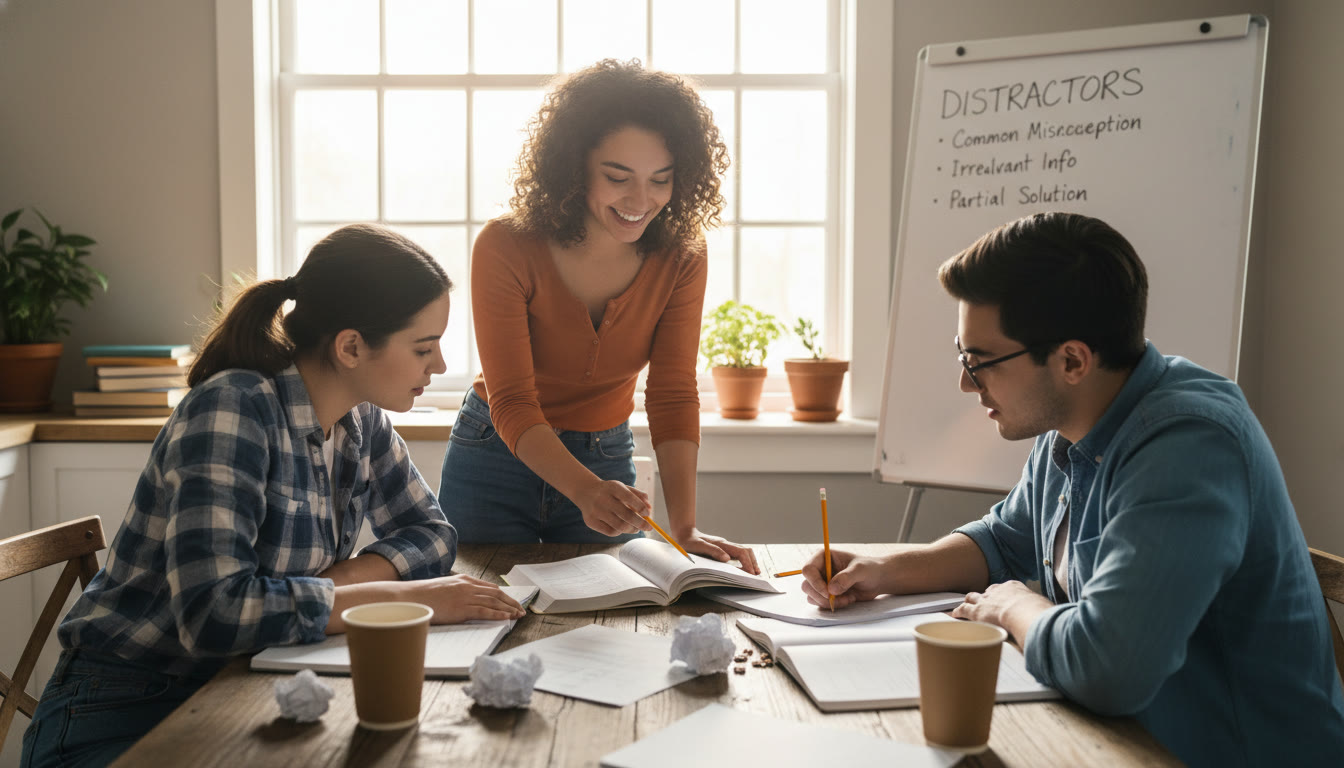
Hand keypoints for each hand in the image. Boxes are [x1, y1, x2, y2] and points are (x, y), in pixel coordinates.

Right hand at [408, 574, 526, 623]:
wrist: (411, 596)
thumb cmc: (424, 594)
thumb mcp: (444, 587)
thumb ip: (457, 590)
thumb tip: (464, 599)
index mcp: (464, 580)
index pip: (490, 586)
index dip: (503, 594)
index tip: (512, 601)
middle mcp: (468, 586)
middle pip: (496, 593)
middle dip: (511, 601)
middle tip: (521, 609)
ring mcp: (465, 597)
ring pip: (493, 602)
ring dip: (509, 609)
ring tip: (519, 615)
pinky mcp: (461, 609)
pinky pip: (484, 611)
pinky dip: (498, 614)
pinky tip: (507, 617)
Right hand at [575, 479, 652, 536]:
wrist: (586, 492)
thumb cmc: (610, 492)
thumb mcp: (623, 488)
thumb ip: (638, 496)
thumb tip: (649, 508)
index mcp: (613, 487)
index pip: (629, 498)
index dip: (641, 507)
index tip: (648, 513)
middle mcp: (603, 498)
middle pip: (626, 515)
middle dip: (640, 523)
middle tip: (648, 527)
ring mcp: (595, 511)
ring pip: (620, 526)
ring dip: (632, 529)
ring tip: (636, 528)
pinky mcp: (591, 521)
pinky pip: (611, 532)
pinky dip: (620, 532)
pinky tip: (622, 528)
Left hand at [679, 529, 758, 574]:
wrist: (684, 534)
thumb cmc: (690, 541)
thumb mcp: (699, 546)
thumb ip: (713, 551)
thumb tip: (727, 558)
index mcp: (722, 544)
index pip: (741, 552)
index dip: (748, 563)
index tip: (751, 573)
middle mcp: (726, 544)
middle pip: (746, 551)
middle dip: (753, 562)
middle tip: (756, 574)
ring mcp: (725, 546)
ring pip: (743, 552)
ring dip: (750, 561)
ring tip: (754, 571)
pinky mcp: (722, 549)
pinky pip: (738, 554)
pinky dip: (744, 560)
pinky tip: (744, 567)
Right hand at [800, 549, 890, 608]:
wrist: (877, 580)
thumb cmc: (870, 569)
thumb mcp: (861, 570)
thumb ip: (847, 577)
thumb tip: (831, 589)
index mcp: (823, 557)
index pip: (808, 569)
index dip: (815, 582)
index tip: (828, 593)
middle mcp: (820, 569)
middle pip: (807, 585)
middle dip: (822, 596)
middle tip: (839, 598)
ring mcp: (822, 582)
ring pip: (811, 596)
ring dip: (828, 602)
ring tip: (847, 598)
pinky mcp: (826, 594)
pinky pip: (820, 603)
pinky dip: (833, 605)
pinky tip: (847, 600)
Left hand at [951, 580, 1052, 641]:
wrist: (1024, 613)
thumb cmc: (1038, 613)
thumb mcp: (1044, 608)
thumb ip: (1045, 613)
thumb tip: (1056, 620)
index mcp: (1015, 587)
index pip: (1006, 588)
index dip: (1002, 595)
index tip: (1003, 599)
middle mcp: (999, 590)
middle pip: (988, 591)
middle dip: (985, 597)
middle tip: (984, 602)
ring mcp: (986, 600)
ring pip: (973, 597)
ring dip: (969, 602)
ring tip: (965, 606)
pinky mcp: (977, 611)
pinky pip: (963, 609)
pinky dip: (958, 612)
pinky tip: (954, 615)